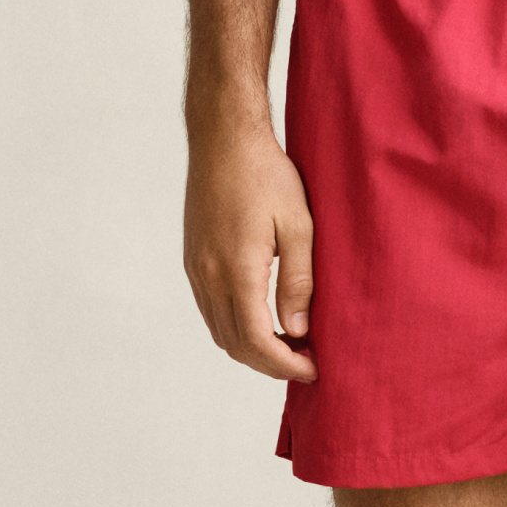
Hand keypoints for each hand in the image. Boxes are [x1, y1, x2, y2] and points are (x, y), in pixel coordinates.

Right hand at [182, 120, 316, 381]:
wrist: (223, 137)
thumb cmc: (265, 174)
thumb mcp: (298, 226)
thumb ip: (299, 282)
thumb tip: (297, 330)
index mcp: (236, 269)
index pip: (255, 340)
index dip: (284, 364)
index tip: (313, 369)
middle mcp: (208, 275)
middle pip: (235, 345)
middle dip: (271, 363)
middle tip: (307, 362)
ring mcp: (196, 268)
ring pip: (220, 331)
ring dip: (253, 348)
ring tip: (290, 345)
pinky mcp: (193, 260)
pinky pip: (211, 311)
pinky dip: (237, 328)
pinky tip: (265, 320)